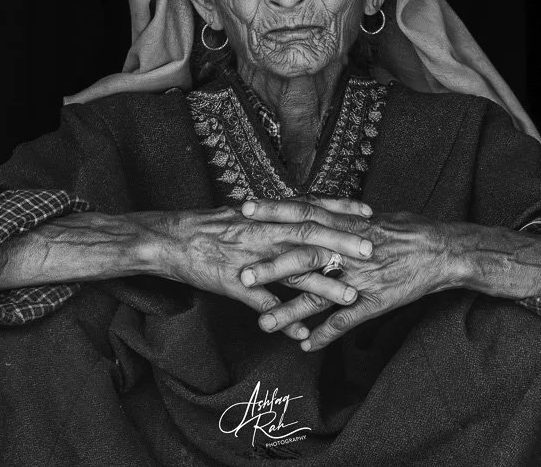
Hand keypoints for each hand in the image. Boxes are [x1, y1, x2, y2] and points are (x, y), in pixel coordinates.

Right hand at [139, 198, 374, 340]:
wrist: (169, 240)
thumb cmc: (205, 226)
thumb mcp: (242, 215)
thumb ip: (271, 217)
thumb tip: (296, 213)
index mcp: (265, 215)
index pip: (308, 208)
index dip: (339, 209)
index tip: (368, 211)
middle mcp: (261, 233)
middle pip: (308, 236)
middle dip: (341, 244)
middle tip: (372, 250)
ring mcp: (249, 260)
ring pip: (291, 272)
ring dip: (323, 285)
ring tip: (350, 297)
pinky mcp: (234, 284)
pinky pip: (263, 304)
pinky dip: (284, 317)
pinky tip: (304, 332)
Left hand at [240, 205, 476, 350]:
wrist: (442, 251)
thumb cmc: (406, 229)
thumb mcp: (369, 216)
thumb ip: (338, 215)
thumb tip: (314, 207)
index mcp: (346, 224)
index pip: (304, 212)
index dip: (274, 211)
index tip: (244, 208)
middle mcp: (350, 250)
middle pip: (305, 256)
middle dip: (272, 267)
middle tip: (243, 276)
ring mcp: (361, 278)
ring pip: (320, 295)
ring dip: (290, 311)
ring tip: (263, 325)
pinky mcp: (375, 302)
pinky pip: (347, 321)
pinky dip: (326, 334)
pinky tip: (307, 347)